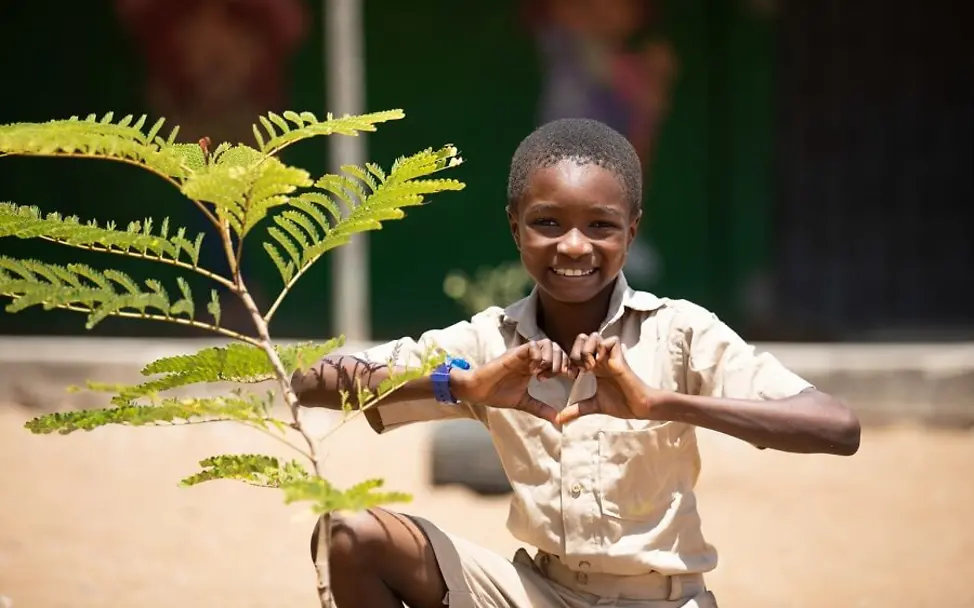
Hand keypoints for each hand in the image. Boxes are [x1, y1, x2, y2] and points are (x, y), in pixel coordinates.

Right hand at [454, 339, 570, 423]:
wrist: (477, 391)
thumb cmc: (497, 394)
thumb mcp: (523, 402)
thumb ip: (540, 408)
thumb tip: (558, 420)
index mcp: (534, 366)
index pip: (558, 356)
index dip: (567, 364)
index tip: (568, 378)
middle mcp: (530, 358)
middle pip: (555, 347)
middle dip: (562, 360)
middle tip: (557, 376)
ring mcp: (522, 355)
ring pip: (546, 343)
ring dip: (551, 358)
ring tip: (545, 374)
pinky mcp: (513, 354)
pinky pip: (531, 346)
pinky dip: (538, 356)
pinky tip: (535, 371)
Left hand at [556, 333, 664, 424]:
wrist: (639, 407)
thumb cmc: (620, 404)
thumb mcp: (593, 406)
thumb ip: (575, 410)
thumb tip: (558, 421)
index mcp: (592, 366)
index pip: (574, 351)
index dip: (564, 361)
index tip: (562, 376)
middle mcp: (600, 358)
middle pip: (581, 338)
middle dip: (574, 352)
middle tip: (576, 371)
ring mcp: (610, 356)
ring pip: (593, 336)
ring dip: (586, 350)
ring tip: (587, 368)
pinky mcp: (620, 356)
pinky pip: (610, 341)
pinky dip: (601, 350)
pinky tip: (598, 366)